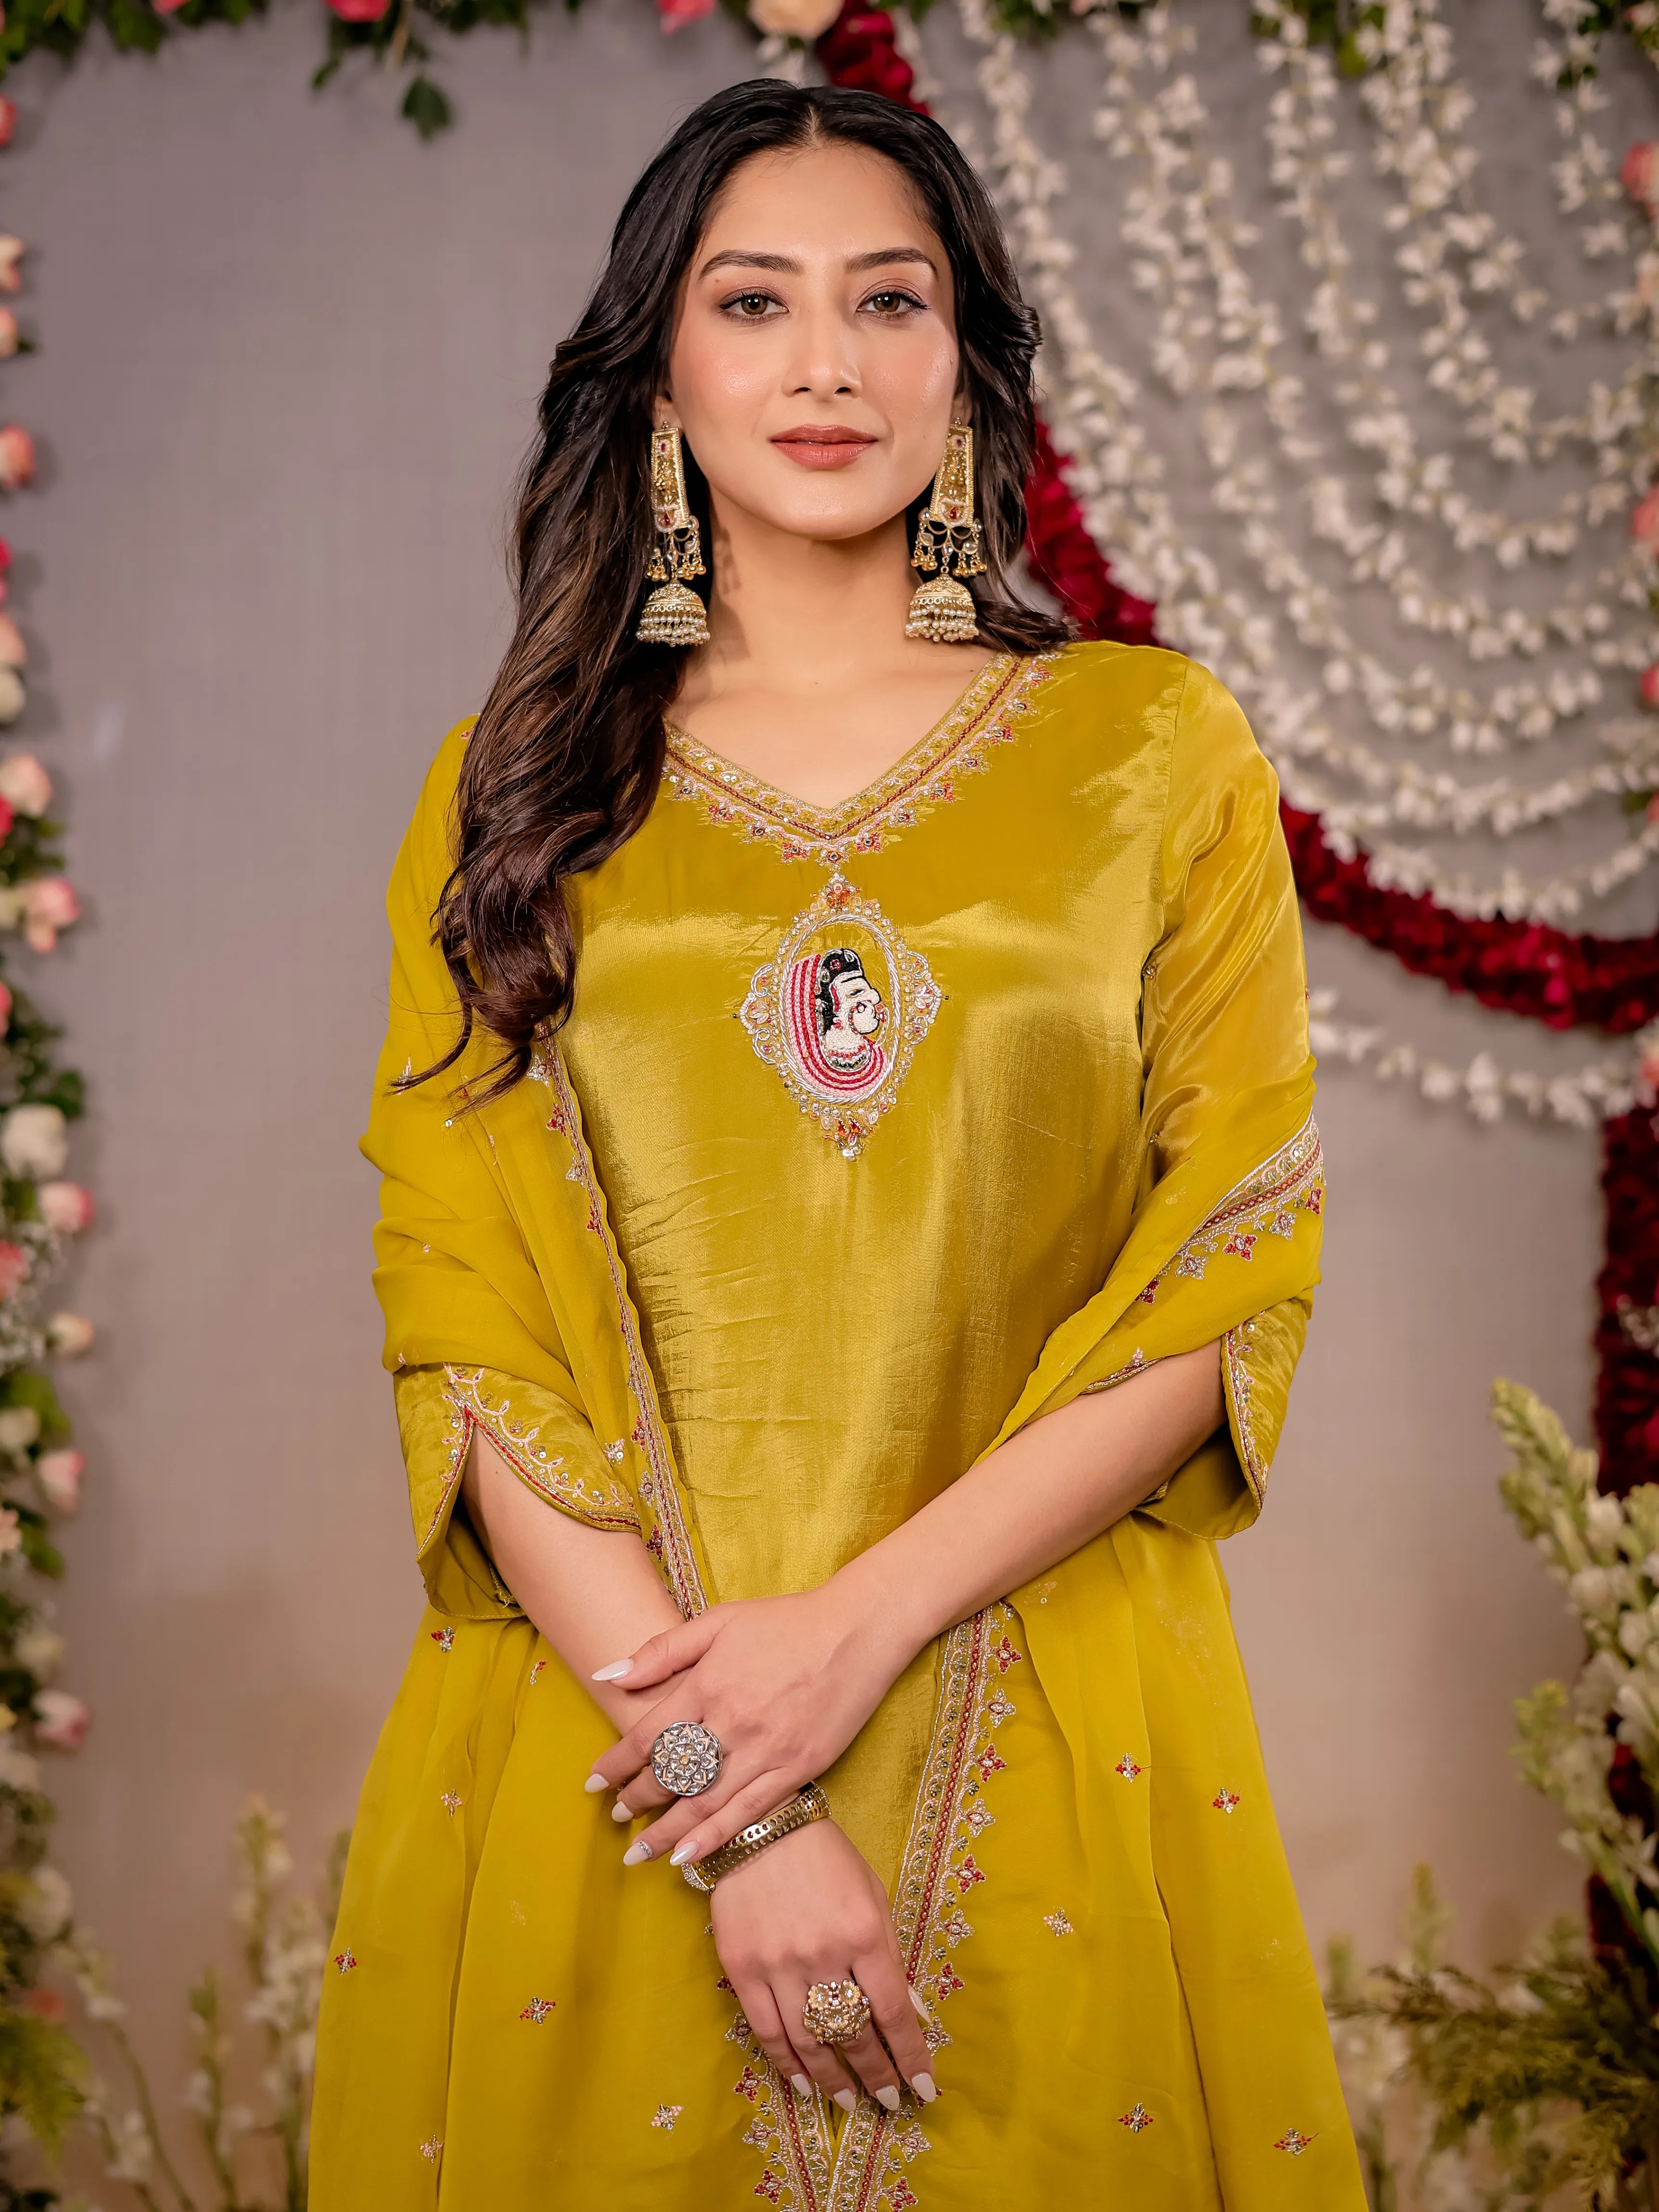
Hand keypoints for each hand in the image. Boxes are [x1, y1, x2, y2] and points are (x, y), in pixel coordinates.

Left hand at [584, 1588, 915, 1866]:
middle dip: (637, 1799)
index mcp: (708, 1684)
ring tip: (639, 1852)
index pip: (647, 1735)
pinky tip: (689, 1856)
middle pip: (672, 1774)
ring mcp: (767, 1750)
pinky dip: (715, 1838)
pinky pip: (749, 1813)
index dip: (616, 1763)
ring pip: (705, 1803)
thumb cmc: (785, 1622)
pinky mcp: (798, 1768)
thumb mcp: (719, 1620)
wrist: (856, 1631)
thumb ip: (662, 1650)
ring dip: (666, 1831)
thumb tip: (608, 1676)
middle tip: (617, 1815)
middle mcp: (733, 1721)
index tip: (593, 1781)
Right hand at [712, 1818, 936, 2113]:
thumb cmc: (827, 1858)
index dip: (911, 2055)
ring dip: (833, 2079)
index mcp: (864, 1932)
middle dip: (877, 2074)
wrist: (762, 1826)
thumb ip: (891, 1954)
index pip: (893, 2012)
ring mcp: (779, 1964)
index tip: (925, 2087)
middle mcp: (823, 1954)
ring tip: (849, 2102)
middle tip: (889, 2101)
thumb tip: (912, 2013)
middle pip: (853, 2033)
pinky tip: (803, 2083)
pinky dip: (786, 2063)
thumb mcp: (873, 1895)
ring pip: (810, 2041)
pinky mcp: (743, 1968)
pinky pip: (767, 2030)